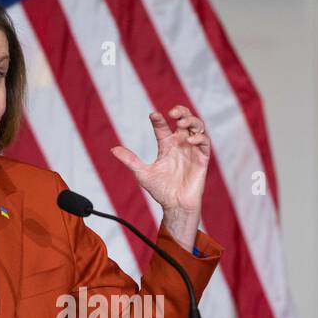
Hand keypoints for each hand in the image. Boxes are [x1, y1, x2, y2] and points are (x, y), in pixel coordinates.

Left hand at [110, 105, 208, 246]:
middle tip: (173, 112)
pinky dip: (199, 138)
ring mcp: (192, 150)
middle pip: (183, 120)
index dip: (158, 119)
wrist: (175, 205)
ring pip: (196, 127)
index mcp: (166, 145)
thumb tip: (113, 149)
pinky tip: (190, 140)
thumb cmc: (160, 191)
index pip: (162, 127)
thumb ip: (130, 160)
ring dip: (191, 121)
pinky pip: (205, 143)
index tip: (153, 116)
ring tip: (182, 122)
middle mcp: (180, 144)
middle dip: (181, 111)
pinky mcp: (202, 158)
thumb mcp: (142, 174)